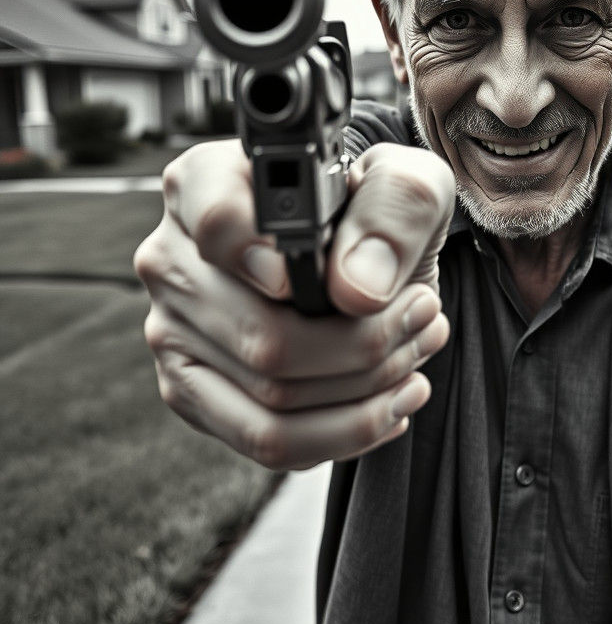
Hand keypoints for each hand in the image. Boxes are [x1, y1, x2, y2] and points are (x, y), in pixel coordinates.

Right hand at [133, 138, 455, 469]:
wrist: (366, 258)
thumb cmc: (375, 213)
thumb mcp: (408, 184)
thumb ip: (393, 211)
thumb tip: (356, 290)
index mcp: (205, 183)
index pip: (218, 222)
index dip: (283, 260)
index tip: (350, 287)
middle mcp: (173, 258)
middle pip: (263, 336)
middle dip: (368, 343)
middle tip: (426, 316)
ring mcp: (175, 330)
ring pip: (272, 399)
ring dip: (368, 390)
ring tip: (419, 352)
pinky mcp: (195, 392)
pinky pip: (269, 441)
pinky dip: (347, 431)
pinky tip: (393, 401)